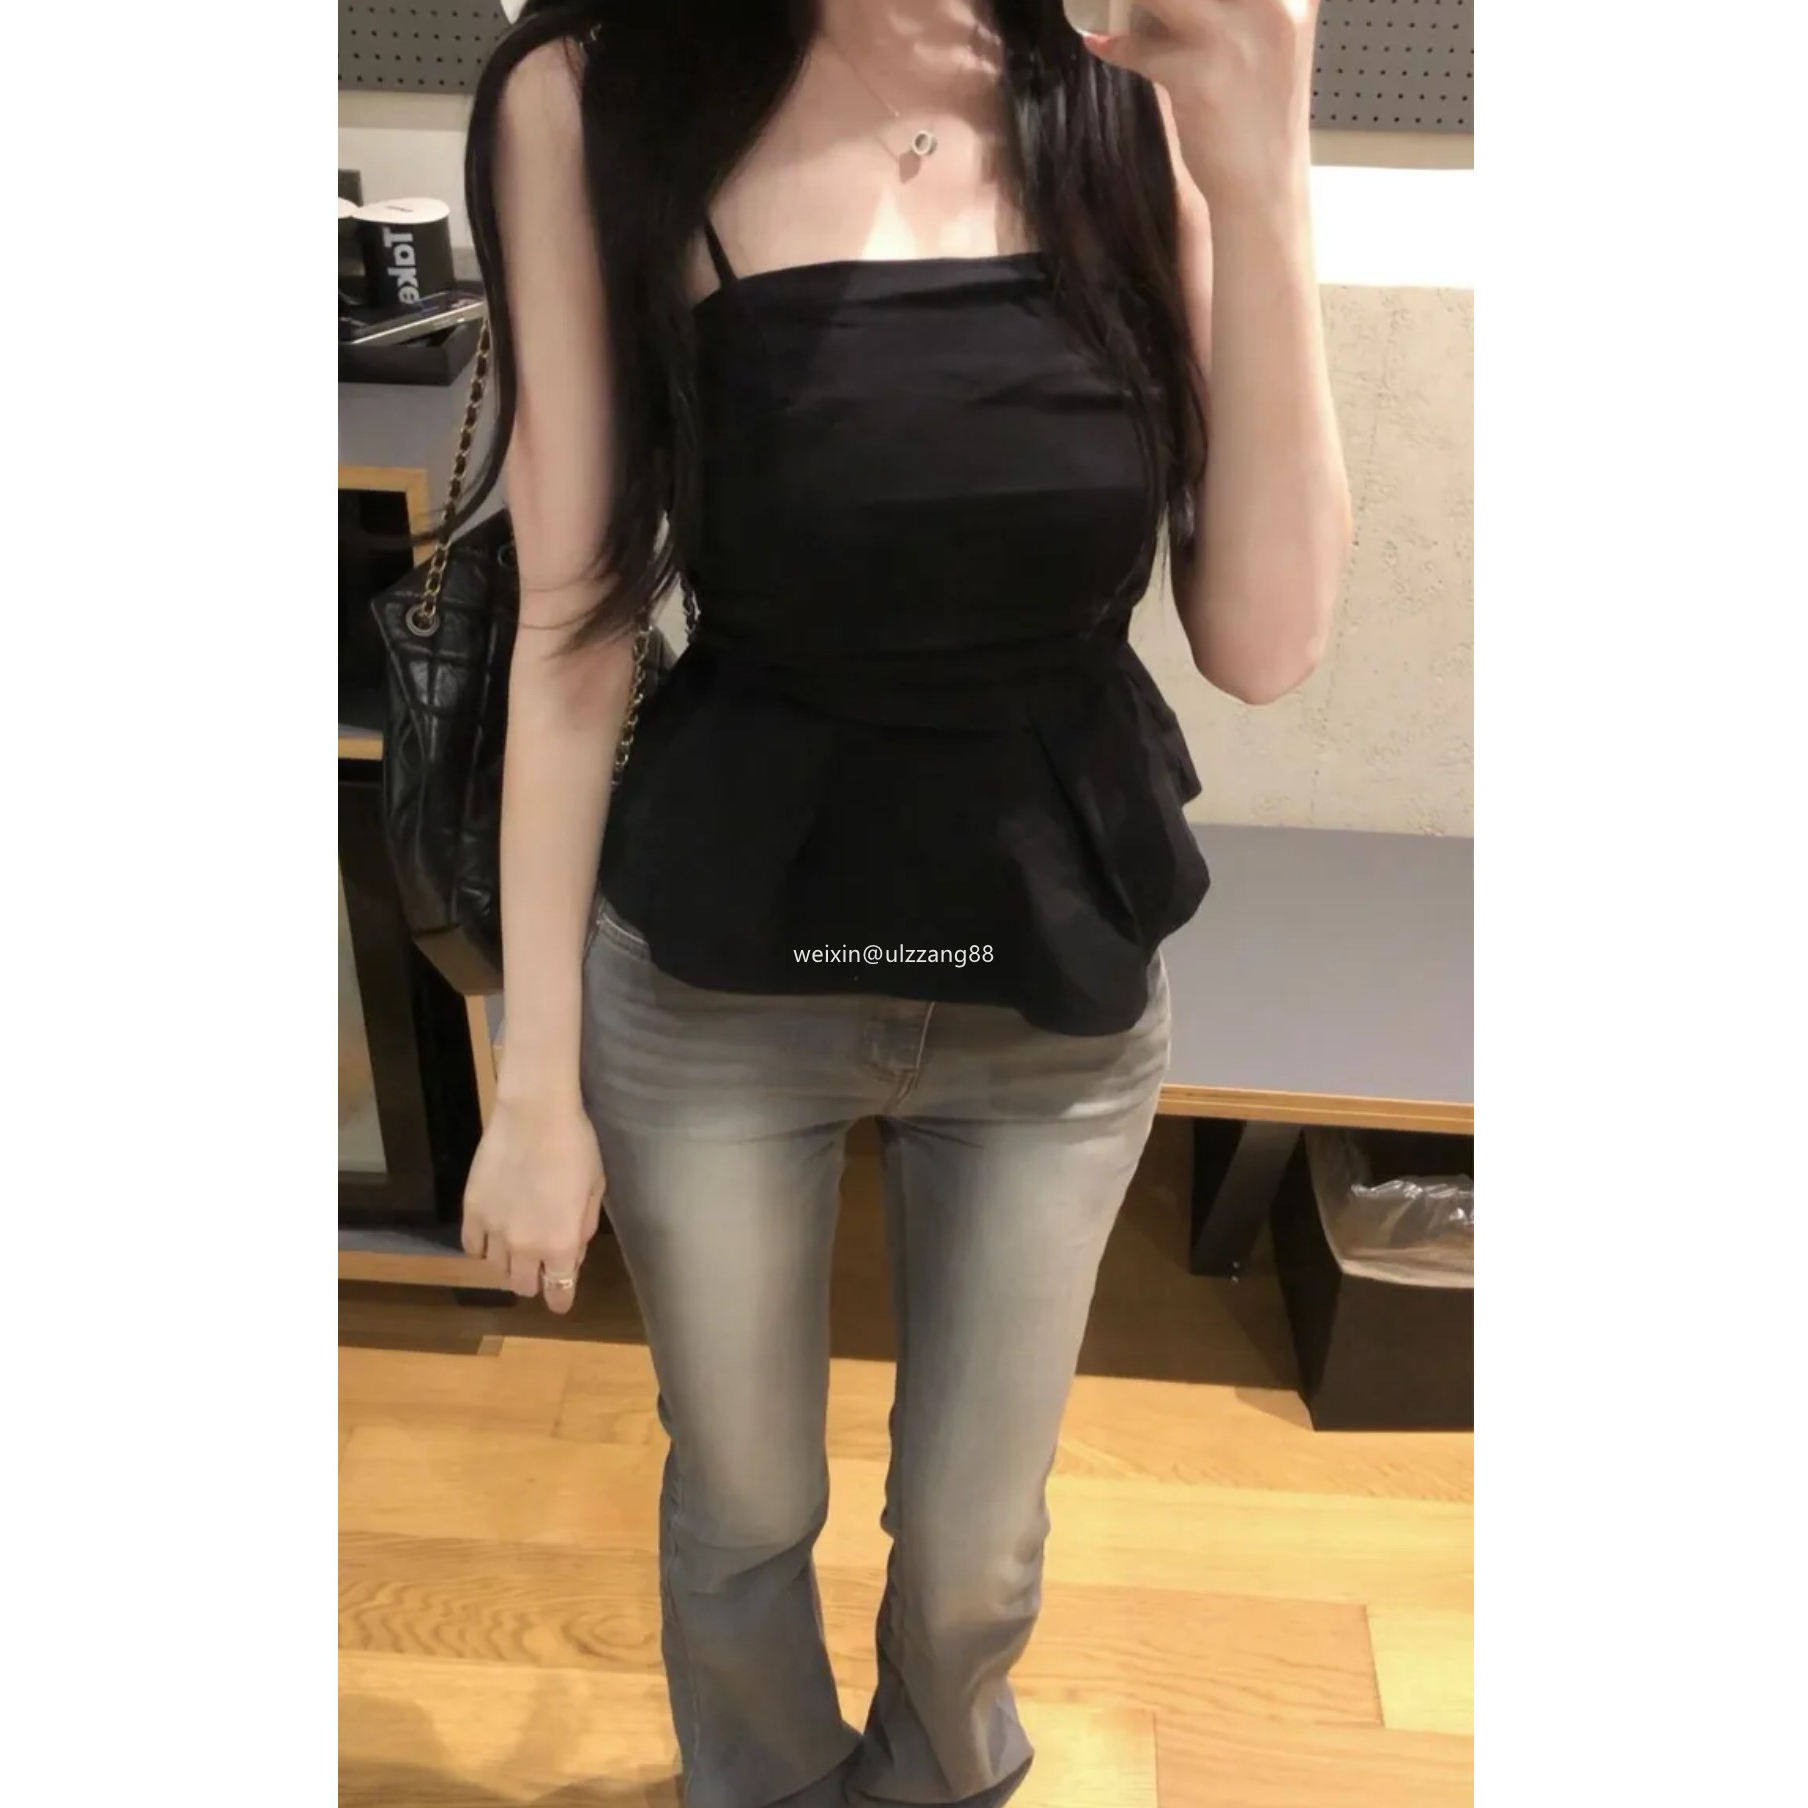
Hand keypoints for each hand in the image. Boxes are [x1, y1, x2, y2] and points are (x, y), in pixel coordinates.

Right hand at [461, 1093, 605, 1314]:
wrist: (535, 1116)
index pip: (558, 1292)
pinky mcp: (471, 1212)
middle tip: (541, 1265)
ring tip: (517, 1242)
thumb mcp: (595, 1190)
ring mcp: (494, 1231)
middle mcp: (525, 1247)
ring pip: (496, 1269)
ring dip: (509, 1263)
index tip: (561, 1300)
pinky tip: (493, 1233)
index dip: (560, 1300)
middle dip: (535, 1281)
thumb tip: (572, 1256)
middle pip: (523, 1286)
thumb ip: (583, 1229)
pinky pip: (472, 1247)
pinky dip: (483, 1247)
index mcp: (560, 1245)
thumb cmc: (576, 1148)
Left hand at [1080, 0, 1318, 211]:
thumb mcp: (1271, 42)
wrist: (1264, 186)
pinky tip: (1101, 43)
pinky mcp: (1196, 74)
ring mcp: (1232, 37)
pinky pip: (1140, 46)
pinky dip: (1116, 45)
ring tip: (1118, 5)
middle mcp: (1271, 4)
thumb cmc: (1263, 114)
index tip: (1168, 0)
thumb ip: (1241, 6)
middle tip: (1136, 0)